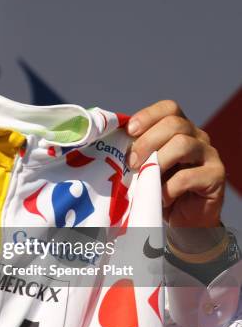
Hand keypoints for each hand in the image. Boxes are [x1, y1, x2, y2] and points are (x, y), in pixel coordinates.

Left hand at [126, 99, 225, 228]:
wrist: (182, 218)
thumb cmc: (159, 187)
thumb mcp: (144, 165)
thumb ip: (136, 151)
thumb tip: (111, 142)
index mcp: (180, 129)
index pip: (169, 108)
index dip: (148, 115)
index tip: (130, 131)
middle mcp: (197, 136)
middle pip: (175, 124)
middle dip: (148, 141)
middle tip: (132, 162)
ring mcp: (209, 155)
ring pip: (183, 144)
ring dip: (158, 161)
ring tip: (145, 178)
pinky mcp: (215, 176)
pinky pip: (189, 176)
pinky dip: (169, 187)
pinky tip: (161, 197)